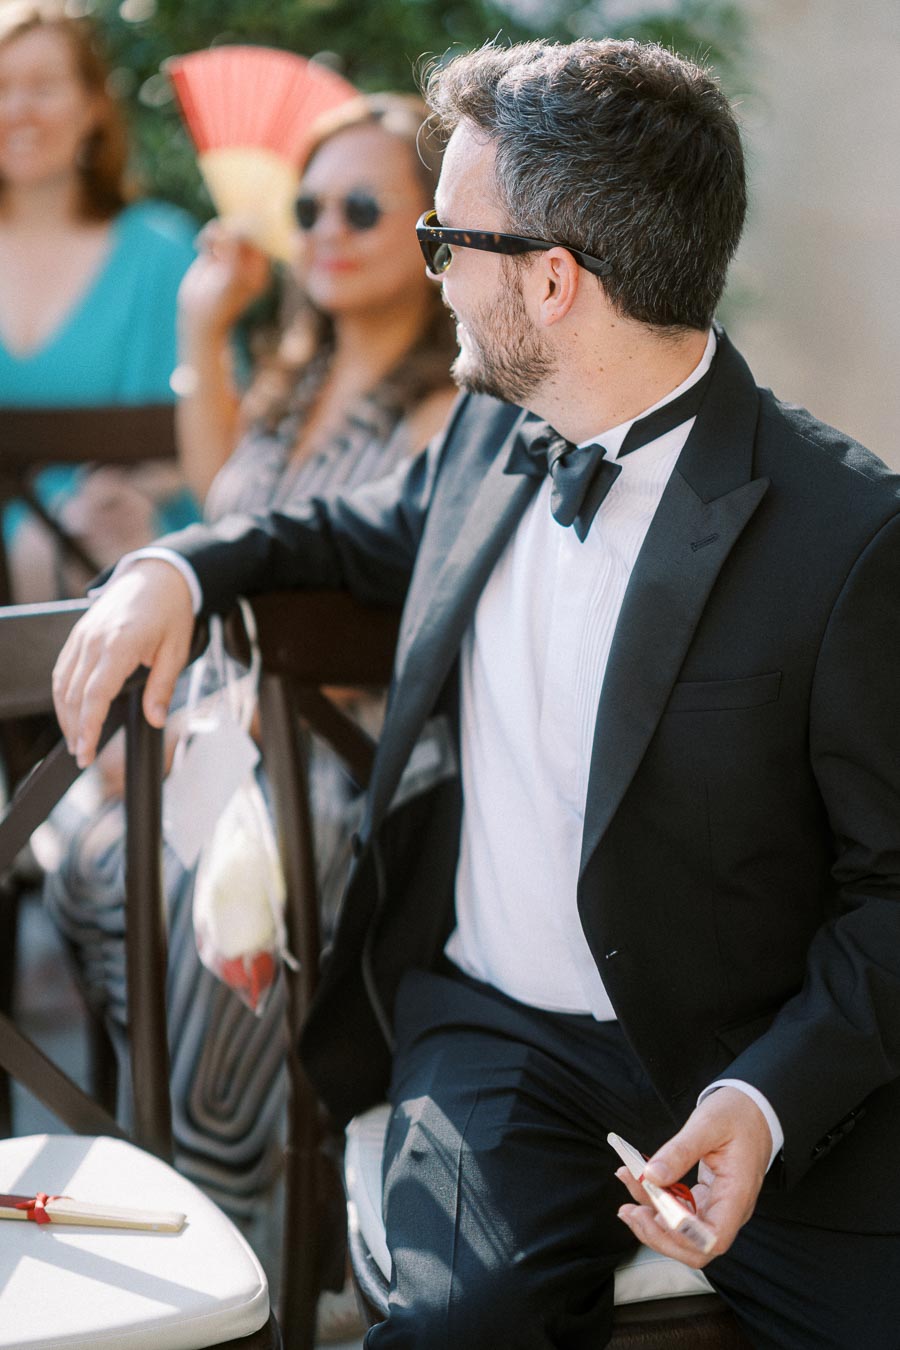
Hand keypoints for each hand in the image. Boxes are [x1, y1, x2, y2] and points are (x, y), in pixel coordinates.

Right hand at [52, 560, 194, 768]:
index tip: (86, 751)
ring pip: (63, 683)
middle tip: (82, 756)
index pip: (96, 694)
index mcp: (120, 644)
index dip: (88, 726)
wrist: (160, 575)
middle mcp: (94, 639)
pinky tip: (71, 711)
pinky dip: (63, 694)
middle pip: (74, 694)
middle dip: (75, 729)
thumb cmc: (172, 612)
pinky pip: (63, 668)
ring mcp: (83, 635)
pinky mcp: (79, 633)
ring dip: (66, 715)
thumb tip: (155, 719)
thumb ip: (162, 687)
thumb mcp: (177, 651)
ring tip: (76, 740)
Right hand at [178, 221, 270, 341]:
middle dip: (231, 229)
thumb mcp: (232, 278)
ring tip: (207, 243)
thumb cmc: (220, 302)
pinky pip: (213, 234)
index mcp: (259, 269)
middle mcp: (247, 262)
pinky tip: (199, 247)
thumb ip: (236, 252)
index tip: (235, 231)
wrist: (199, 316)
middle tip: (219, 236)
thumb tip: (236, 227)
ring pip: (227, 229)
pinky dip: (207, 236)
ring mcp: (230, 257)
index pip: (260, 241)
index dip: (249, 230)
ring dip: (217, 231)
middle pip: (244, 231)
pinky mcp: (213, 255)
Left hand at [615, 1087, 770, 1266]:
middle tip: (629, 1210)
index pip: (713, 1239)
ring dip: (650, 1218)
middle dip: (658, 1234)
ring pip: (682, 1232)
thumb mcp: (708, 1124)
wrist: (754, 1109)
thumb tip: (652, 1175)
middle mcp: (729, 1209)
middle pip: (694, 1246)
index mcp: (737, 1195)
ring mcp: (717, 1207)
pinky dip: (655, 1201)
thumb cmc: (738, 1114)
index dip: (681, 1237)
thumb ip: (681, 1150)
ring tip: (626, 1183)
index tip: (653, 1214)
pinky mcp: (705, 1199)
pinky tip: (636, 1180)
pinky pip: (679, 1210)